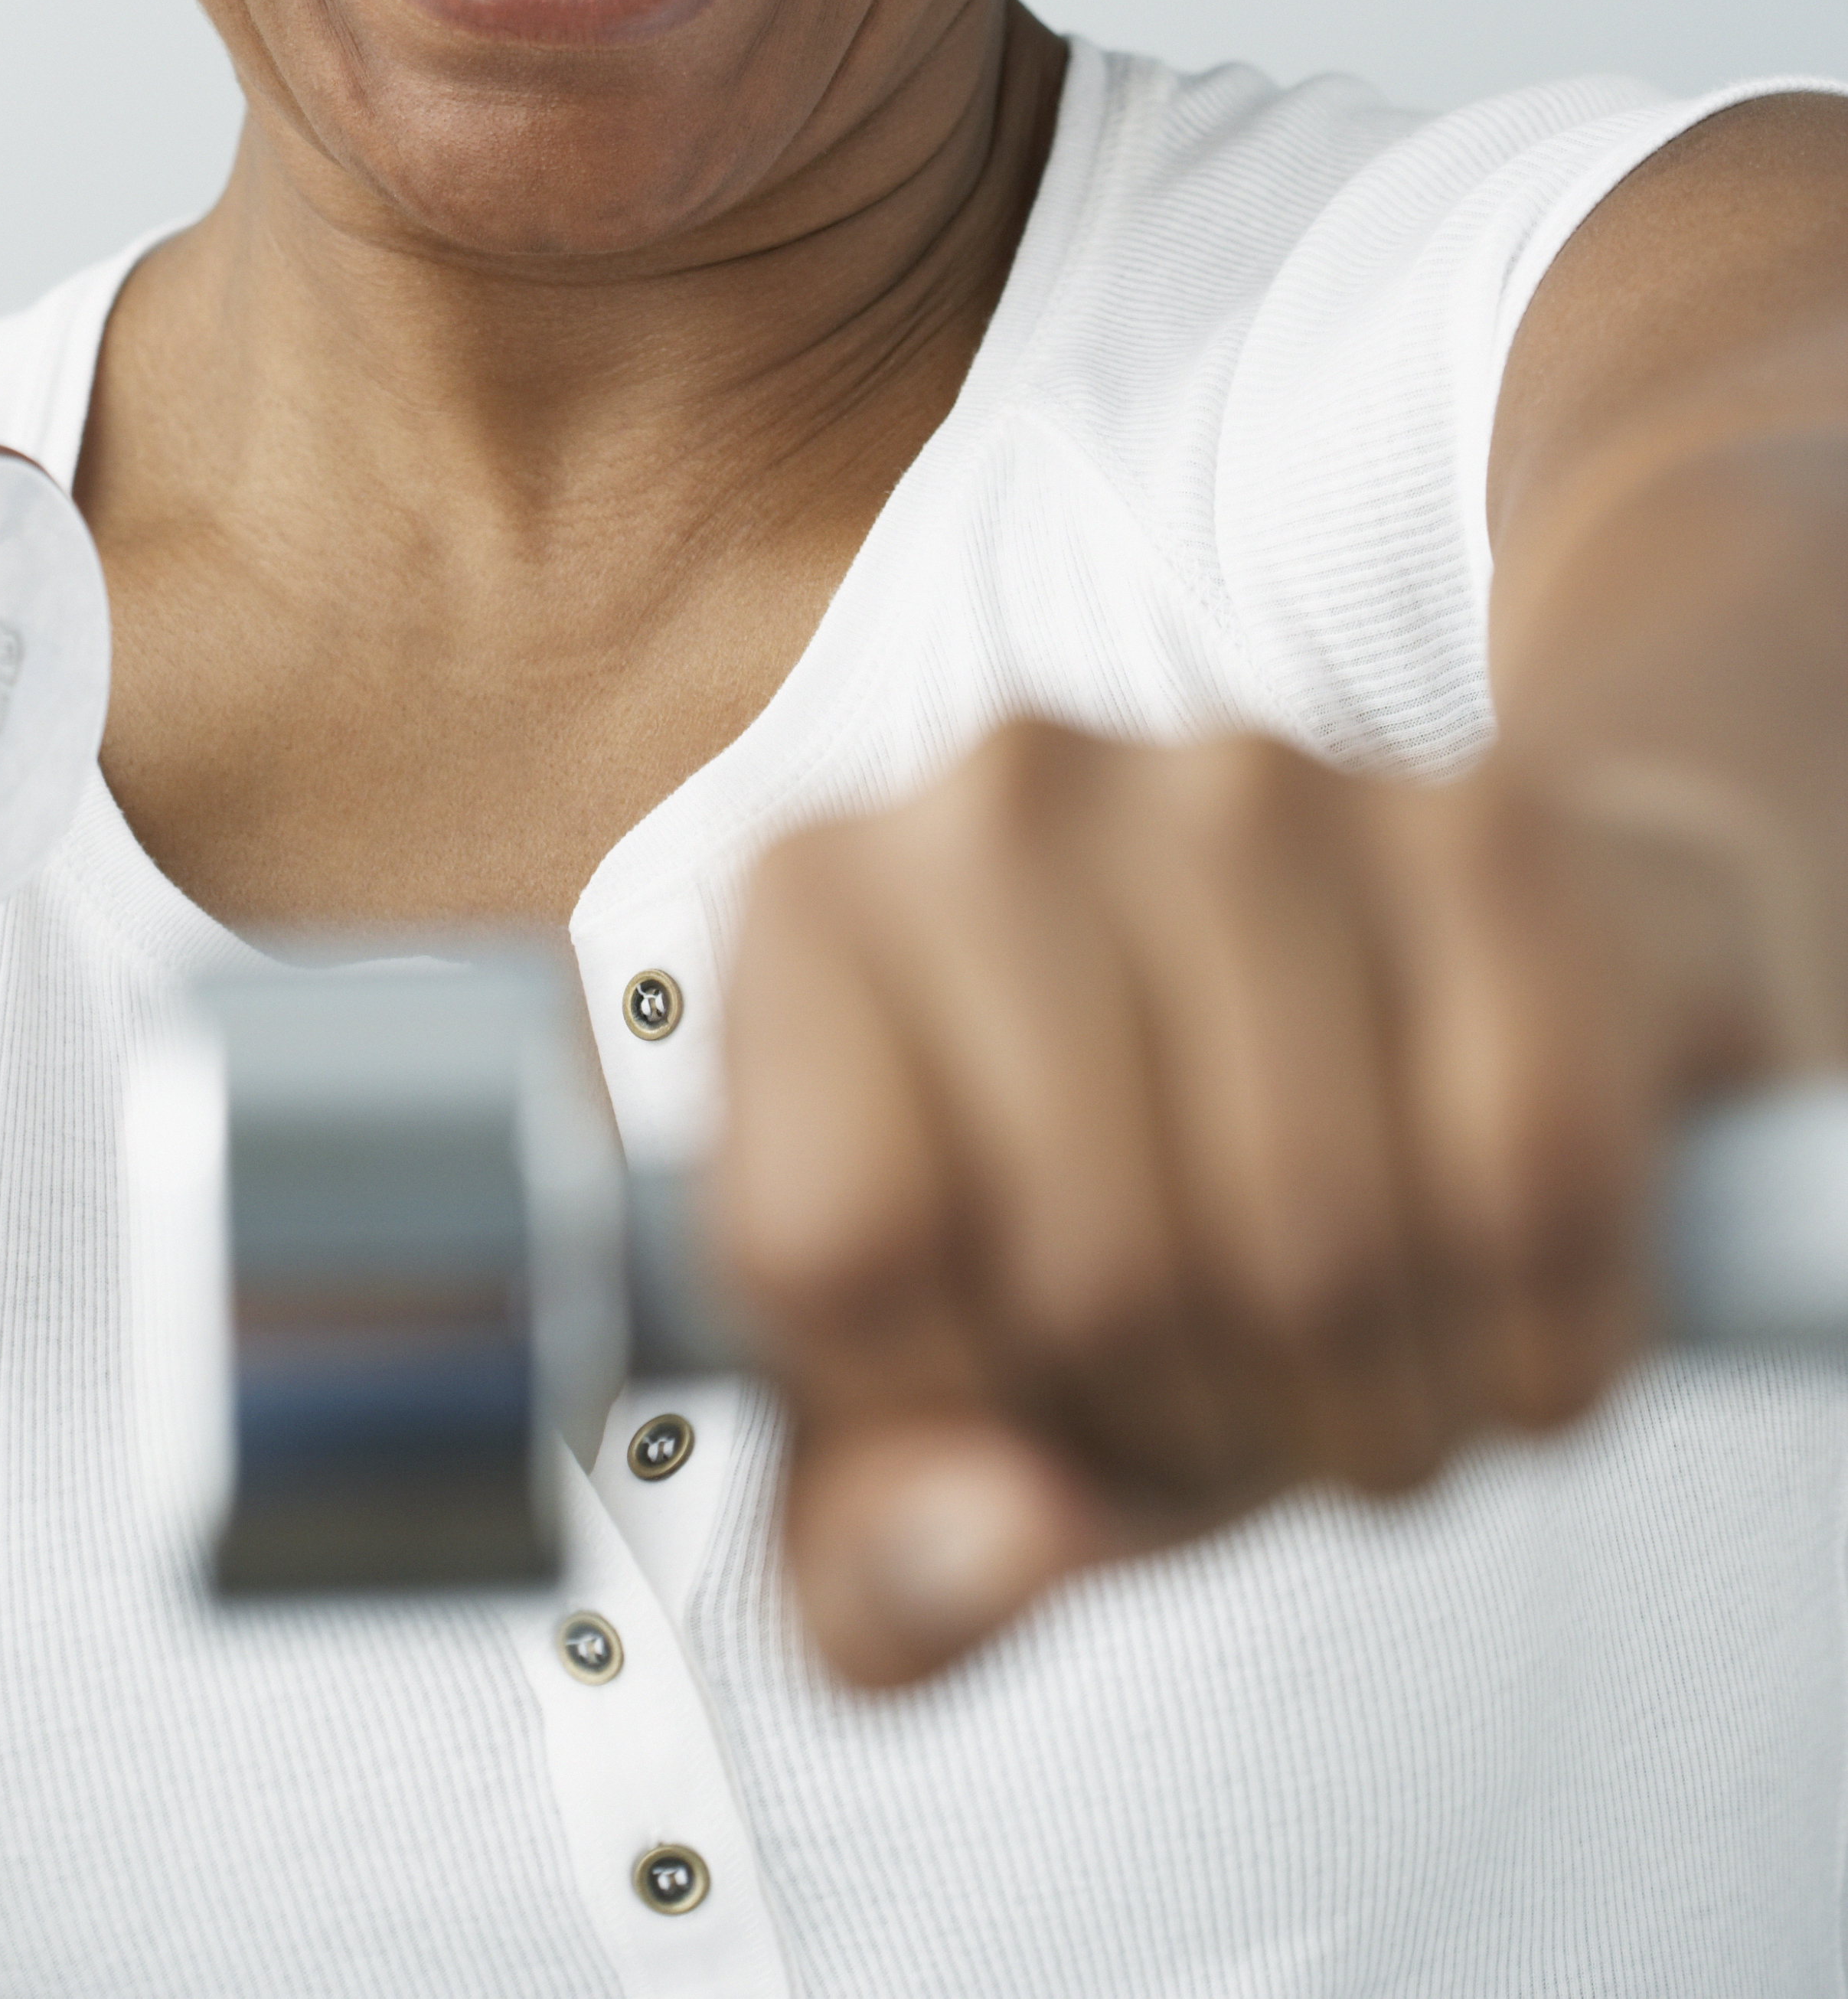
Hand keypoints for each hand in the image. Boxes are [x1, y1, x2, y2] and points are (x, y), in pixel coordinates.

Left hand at [718, 717, 1817, 1686]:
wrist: (1433, 992)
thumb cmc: (1142, 1203)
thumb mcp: (945, 1418)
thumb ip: (888, 1559)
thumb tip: (991, 1547)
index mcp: (812, 906)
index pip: (841, 1251)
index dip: (955, 1402)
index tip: (1014, 1380)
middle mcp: (1007, 797)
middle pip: (1093, 1271)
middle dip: (1184, 1428)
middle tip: (1217, 1391)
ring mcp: (1250, 788)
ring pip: (1316, 1249)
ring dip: (1369, 1411)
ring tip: (1346, 1355)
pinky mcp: (1484, 839)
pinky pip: (1526, 1197)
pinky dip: (1533, 1343)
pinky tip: (1484, 1300)